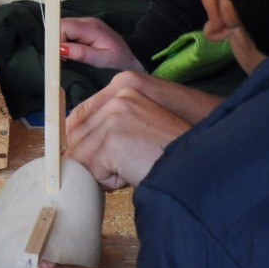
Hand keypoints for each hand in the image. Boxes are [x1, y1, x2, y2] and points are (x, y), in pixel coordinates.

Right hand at [60, 16, 143, 72]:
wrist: (135, 56)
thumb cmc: (120, 61)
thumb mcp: (102, 61)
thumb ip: (82, 53)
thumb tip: (60, 49)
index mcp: (91, 28)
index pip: (63, 26)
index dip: (56, 40)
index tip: (61, 57)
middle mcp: (87, 21)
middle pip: (61, 24)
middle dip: (57, 41)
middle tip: (65, 60)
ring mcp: (87, 23)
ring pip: (63, 27)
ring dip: (61, 42)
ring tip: (70, 58)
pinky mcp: (86, 28)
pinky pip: (69, 31)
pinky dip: (66, 41)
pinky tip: (74, 52)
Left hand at [66, 72, 193, 188]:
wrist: (197, 164)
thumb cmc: (171, 151)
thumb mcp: (136, 127)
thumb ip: (107, 127)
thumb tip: (71, 148)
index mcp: (124, 86)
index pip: (80, 114)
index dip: (75, 139)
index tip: (78, 157)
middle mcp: (118, 95)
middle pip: (76, 134)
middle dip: (90, 159)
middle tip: (119, 168)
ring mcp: (115, 115)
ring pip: (82, 155)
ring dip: (102, 172)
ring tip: (129, 169)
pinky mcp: (113, 138)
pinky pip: (92, 170)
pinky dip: (109, 181)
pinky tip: (132, 173)